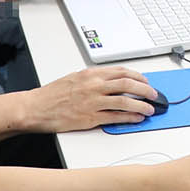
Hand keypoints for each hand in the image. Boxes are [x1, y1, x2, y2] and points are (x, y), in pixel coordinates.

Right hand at [28, 66, 160, 131]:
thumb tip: (114, 81)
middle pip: (128, 84)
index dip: (138, 77)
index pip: (121, 72)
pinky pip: (116, 117)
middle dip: (145, 89)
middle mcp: (94, 86)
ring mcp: (93, 102)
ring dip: (141, 105)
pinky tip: (137, 118)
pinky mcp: (90, 118)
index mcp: (91, 74)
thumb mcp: (75, 78)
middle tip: (154, 94)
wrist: (36, 108)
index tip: (146, 81)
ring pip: (125, 101)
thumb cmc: (53, 94)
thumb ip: (94, 79)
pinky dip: (130, 117)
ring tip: (150, 109)